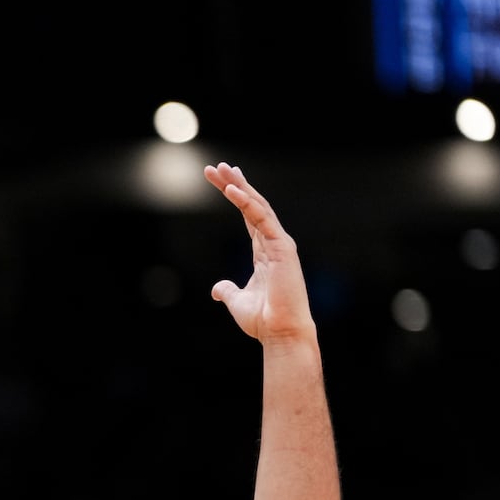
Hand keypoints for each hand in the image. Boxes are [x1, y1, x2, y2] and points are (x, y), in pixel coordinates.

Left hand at [205, 163, 315, 345]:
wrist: (280, 332)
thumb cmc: (264, 319)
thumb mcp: (237, 301)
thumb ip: (228, 290)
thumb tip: (217, 289)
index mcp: (264, 251)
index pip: (247, 216)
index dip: (235, 196)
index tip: (220, 180)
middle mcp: (273, 243)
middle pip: (252, 205)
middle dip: (235, 184)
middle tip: (216, 167)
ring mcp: (279, 243)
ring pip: (257, 206)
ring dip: (239, 186)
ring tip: (222, 170)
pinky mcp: (282, 247)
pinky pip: (262, 218)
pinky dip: (247, 202)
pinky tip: (232, 189)